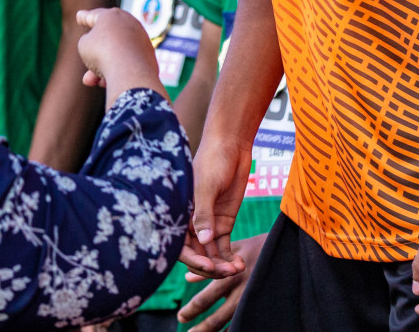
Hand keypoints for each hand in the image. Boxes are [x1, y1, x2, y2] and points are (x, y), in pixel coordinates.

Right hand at [75, 8, 158, 91]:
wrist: (129, 70)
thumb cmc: (102, 52)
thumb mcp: (84, 44)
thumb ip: (88, 41)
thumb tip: (96, 46)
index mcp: (111, 15)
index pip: (95, 16)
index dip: (85, 17)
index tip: (80, 17)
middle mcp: (129, 23)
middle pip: (106, 38)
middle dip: (94, 54)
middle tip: (85, 61)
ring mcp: (141, 40)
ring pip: (116, 54)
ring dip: (102, 68)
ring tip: (91, 81)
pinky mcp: (149, 56)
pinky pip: (128, 63)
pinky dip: (117, 71)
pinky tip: (106, 84)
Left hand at [178, 233, 264, 330]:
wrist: (289, 251)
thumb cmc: (258, 247)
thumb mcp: (233, 250)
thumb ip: (210, 265)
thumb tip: (187, 278)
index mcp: (229, 276)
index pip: (205, 299)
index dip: (192, 310)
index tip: (181, 317)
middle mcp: (240, 292)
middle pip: (216, 318)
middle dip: (201, 329)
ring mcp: (253, 300)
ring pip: (232, 324)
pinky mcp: (264, 305)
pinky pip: (248, 322)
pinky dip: (236, 329)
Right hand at [179, 135, 249, 279]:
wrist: (231, 146)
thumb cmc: (212, 160)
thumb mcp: (206, 186)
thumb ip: (203, 214)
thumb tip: (202, 240)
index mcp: (179, 213)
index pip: (181, 245)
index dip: (193, 259)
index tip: (209, 266)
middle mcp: (190, 223)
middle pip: (196, 255)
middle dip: (210, 267)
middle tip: (227, 272)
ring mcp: (207, 224)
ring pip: (210, 255)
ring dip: (221, 265)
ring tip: (237, 268)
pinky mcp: (222, 223)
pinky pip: (223, 247)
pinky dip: (229, 258)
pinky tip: (239, 264)